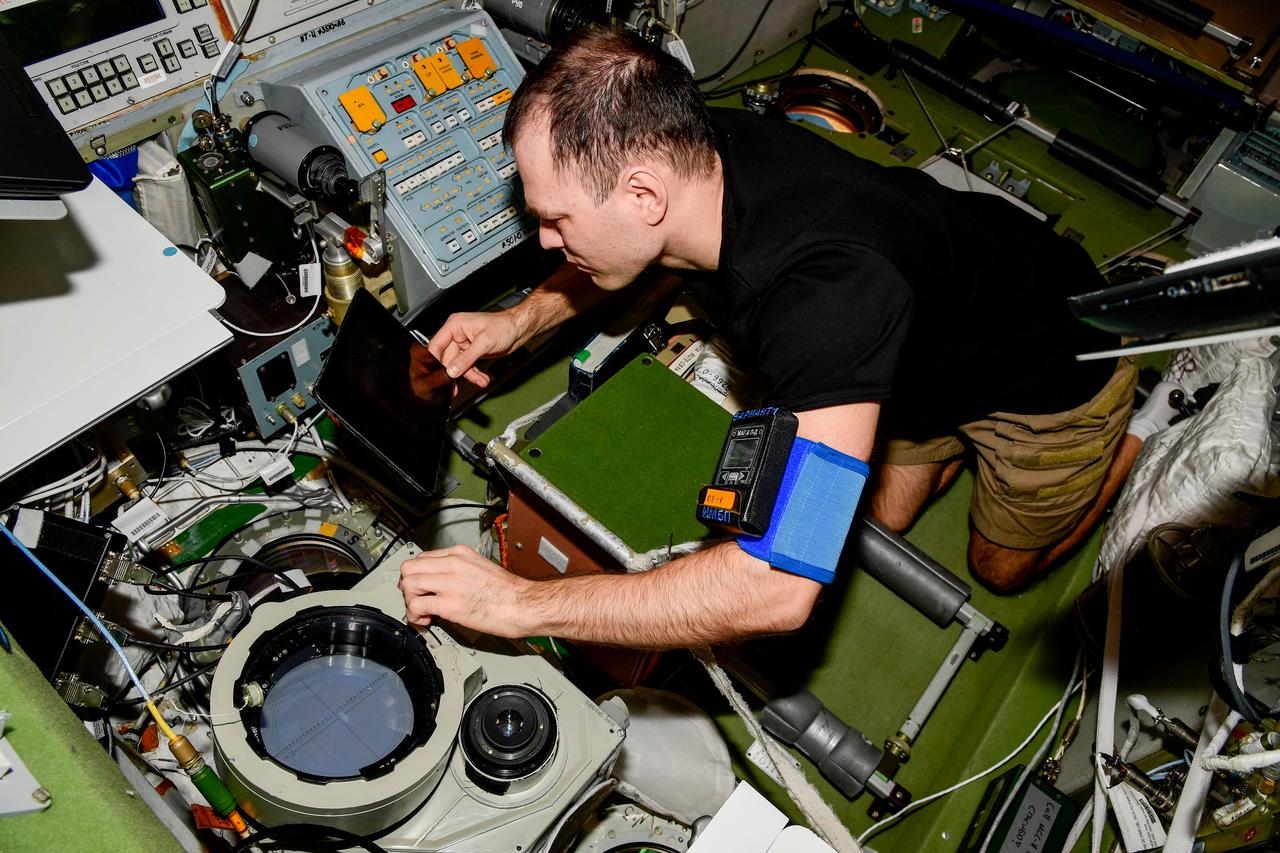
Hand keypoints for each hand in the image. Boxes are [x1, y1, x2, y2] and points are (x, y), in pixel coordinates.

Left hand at [398, 545, 532, 637]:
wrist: (524, 604)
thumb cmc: (509, 592)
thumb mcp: (481, 567)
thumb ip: (460, 569)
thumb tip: (444, 581)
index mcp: (459, 554)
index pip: (422, 558)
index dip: (417, 575)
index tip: (421, 587)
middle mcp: (452, 564)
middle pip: (409, 568)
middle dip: (408, 586)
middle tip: (417, 598)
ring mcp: (449, 583)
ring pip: (408, 584)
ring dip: (410, 600)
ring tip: (421, 610)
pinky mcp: (449, 604)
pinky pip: (416, 606)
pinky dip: (415, 615)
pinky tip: (425, 619)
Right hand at [426, 311, 525, 387]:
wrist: (520, 329)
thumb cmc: (505, 326)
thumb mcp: (484, 343)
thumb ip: (466, 358)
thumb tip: (452, 370)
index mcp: (455, 325)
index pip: (436, 344)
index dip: (434, 360)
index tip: (436, 375)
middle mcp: (457, 335)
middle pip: (447, 359)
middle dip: (457, 372)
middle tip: (458, 387)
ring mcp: (464, 345)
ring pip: (458, 365)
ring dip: (470, 375)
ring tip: (481, 381)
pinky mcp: (472, 353)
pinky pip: (468, 367)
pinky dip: (475, 374)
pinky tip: (483, 379)